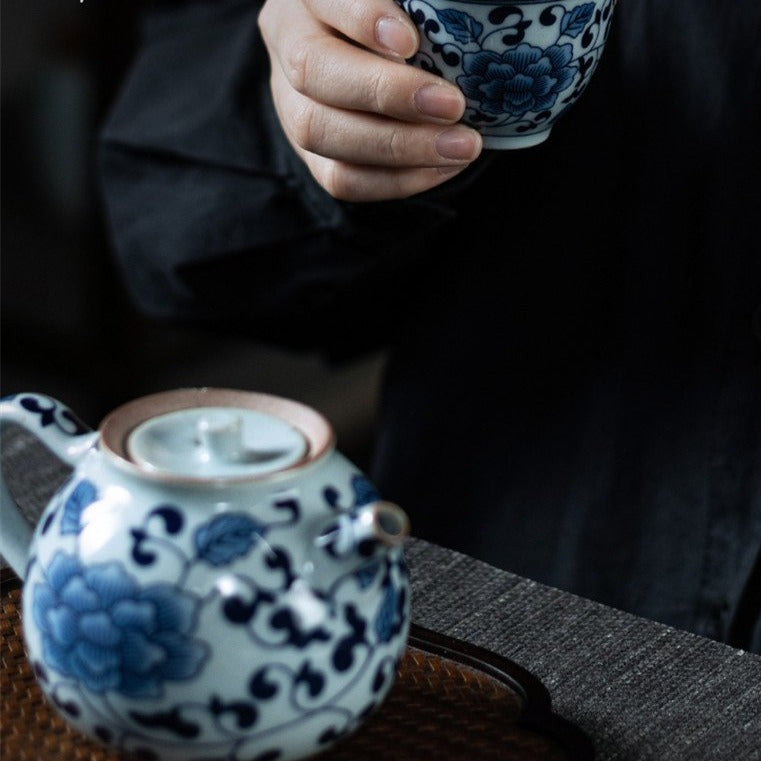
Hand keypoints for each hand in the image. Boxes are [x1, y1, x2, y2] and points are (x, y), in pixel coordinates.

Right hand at [258, 0, 482, 200]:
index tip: (411, 42)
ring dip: (398, 147)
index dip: (362, 19)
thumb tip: (458, 16)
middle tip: (453, 106)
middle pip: (314, 72)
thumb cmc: (405, 21)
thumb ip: (419, 8)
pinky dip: (397, 179)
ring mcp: (290, 105)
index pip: (324, 1)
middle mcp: (288, 45)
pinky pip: (341, 179)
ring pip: (319, 133)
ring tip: (460, 147)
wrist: (379, 64)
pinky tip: (444, 167)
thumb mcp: (408, 5)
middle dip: (387, 94)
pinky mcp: (310, 156)